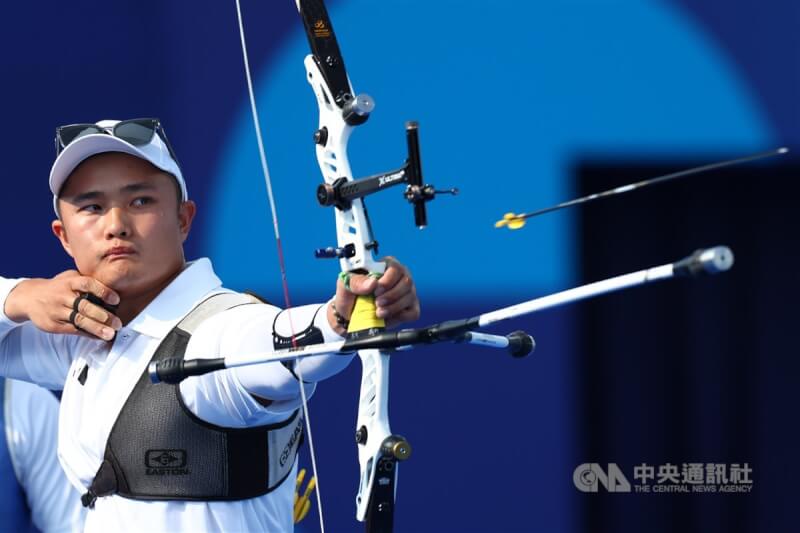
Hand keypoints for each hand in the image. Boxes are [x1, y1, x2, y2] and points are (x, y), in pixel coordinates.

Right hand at [4, 270, 121, 340]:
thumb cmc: (57, 287)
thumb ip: (86, 281)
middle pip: (85, 306)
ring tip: (111, 333)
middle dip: (104, 316)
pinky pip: (73, 330)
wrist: (29, 297)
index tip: (116, 300)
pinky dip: (88, 334)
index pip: (87, 284)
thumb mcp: (69, 277)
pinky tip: (99, 336)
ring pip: (79, 320)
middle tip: (118, 323)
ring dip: (97, 328)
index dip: (103, 291)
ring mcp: (57, 311)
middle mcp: (63, 296)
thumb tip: (113, 287)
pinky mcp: (53, 324)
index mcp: (69, 282)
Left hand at [328, 256, 419, 334]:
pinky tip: (386, 318)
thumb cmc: (350, 294)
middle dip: (391, 296)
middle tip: (377, 303)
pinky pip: (412, 313)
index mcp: (386, 265)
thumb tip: (372, 283)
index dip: (387, 281)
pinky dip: (399, 317)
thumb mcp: (346, 284)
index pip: (396, 268)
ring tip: (378, 312)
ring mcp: (407, 292)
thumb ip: (356, 281)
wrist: (349, 314)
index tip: (376, 291)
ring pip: (410, 298)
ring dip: (393, 308)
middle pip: (406, 283)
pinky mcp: (410, 308)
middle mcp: (400, 277)